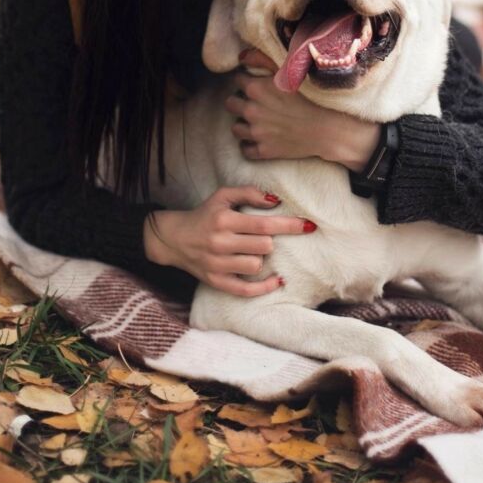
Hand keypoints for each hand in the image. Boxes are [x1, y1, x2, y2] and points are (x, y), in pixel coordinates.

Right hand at [143, 186, 312, 296]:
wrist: (174, 238)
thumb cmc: (205, 215)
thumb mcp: (222, 196)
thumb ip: (249, 193)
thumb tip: (275, 200)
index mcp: (224, 221)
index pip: (264, 224)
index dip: (289, 225)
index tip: (309, 225)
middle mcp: (220, 243)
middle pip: (264, 246)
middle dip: (270, 240)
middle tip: (263, 237)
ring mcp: (217, 265)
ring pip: (256, 265)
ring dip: (261, 258)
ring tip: (252, 251)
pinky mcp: (216, 281)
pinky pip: (246, 289)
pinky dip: (264, 287)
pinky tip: (276, 280)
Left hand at [227, 48, 382, 168]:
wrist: (327, 128)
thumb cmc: (312, 96)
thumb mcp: (288, 71)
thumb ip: (261, 59)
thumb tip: (241, 57)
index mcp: (255, 88)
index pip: (237, 80)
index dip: (246, 80)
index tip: (255, 83)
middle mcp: (251, 110)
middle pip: (230, 103)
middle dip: (239, 101)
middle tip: (254, 102)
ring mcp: (256, 132)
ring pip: (235, 128)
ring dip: (243, 123)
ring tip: (256, 120)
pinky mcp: (263, 150)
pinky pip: (245, 149)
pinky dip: (249, 145)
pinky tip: (257, 139)